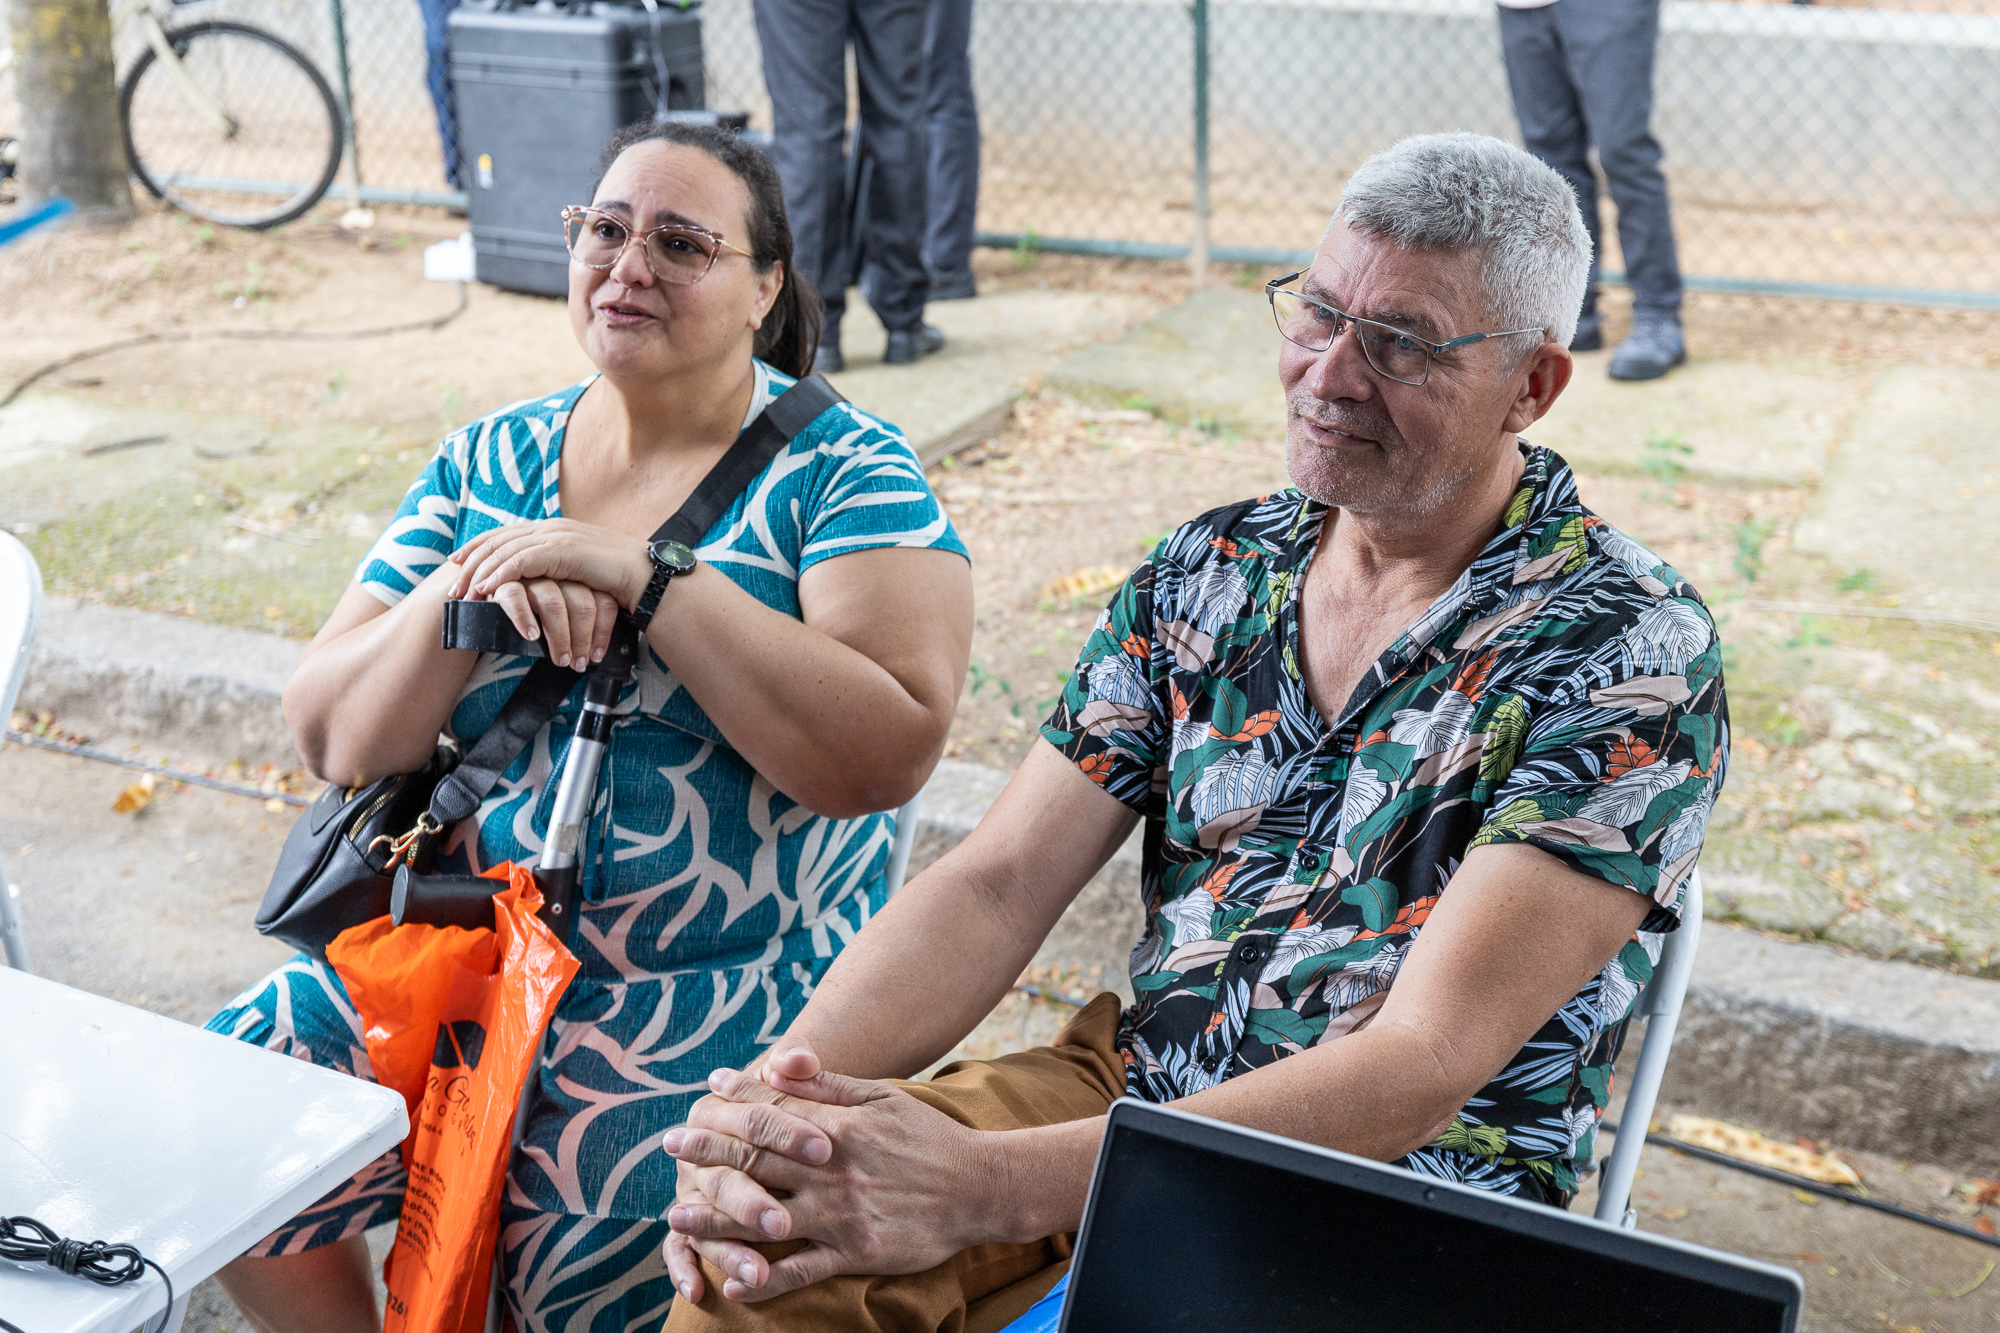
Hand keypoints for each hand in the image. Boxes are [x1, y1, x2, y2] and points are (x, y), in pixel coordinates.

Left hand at [446, 519, 653, 612]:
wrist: (643, 575)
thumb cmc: (614, 578)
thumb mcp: (578, 570)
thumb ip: (555, 569)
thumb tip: (538, 584)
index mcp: (551, 529)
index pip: (504, 533)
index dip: (477, 547)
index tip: (456, 562)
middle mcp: (549, 527)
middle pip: (497, 541)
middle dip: (470, 563)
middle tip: (452, 586)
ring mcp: (555, 536)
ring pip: (504, 551)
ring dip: (480, 573)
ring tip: (464, 593)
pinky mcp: (561, 550)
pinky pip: (521, 561)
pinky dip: (500, 575)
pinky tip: (487, 589)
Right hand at [482, 578, 619, 670]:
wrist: (487, 596)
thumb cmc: (532, 610)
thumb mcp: (563, 612)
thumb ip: (579, 622)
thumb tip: (596, 655)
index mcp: (578, 577)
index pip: (602, 601)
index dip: (602, 632)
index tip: (596, 657)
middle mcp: (558, 572)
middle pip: (582, 603)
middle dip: (582, 639)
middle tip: (578, 663)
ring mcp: (531, 574)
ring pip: (553, 602)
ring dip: (560, 636)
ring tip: (560, 659)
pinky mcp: (503, 580)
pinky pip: (515, 597)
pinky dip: (524, 618)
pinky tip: (530, 637)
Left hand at [663, 1043, 1004, 1302]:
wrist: (977, 1188)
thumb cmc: (927, 1137)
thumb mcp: (881, 1096)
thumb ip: (827, 1082)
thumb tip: (780, 1059)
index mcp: (837, 1128)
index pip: (771, 1115)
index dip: (731, 1107)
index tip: (699, 1100)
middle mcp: (831, 1170)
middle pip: (757, 1161)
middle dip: (709, 1153)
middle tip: (670, 1148)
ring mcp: (840, 1215)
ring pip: (766, 1217)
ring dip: (717, 1216)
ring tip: (678, 1216)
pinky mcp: (854, 1253)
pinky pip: (800, 1271)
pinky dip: (764, 1279)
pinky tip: (733, 1283)